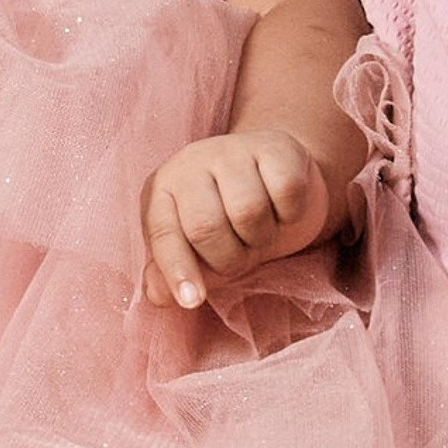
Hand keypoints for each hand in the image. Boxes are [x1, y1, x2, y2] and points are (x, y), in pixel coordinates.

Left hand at [140, 123, 335, 309]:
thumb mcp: (194, 246)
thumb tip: (157, 296)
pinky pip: (286, 193)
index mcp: (163, 188)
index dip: (177, 269)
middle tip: (242, 258)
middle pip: (206, 227)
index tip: (191, 300)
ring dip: (261, 239)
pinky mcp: (276, 147)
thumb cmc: (227, 217)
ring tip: (260, 233)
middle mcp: (192, 162)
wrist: (274, 176)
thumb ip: (172, 270)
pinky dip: (290, 215)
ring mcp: (233, 150)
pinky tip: (283, 210)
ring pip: (248, 212)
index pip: (164, 233)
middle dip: (229, 259)